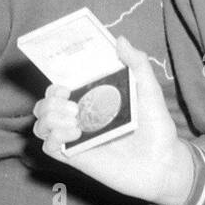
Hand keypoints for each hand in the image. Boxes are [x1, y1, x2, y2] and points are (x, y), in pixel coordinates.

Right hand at [31, 37, 192, 204]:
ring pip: (41, 124)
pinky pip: (49, 146)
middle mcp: (80, 117)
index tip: (64, 81)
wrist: (163, 164)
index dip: (55, 82)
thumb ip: (137, 64)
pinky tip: (75, 134)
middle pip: (45, 104)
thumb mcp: (149, 90)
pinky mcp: (76, 157)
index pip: (62, 87)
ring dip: (48, 117)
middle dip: (49, 100)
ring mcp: (76, 137)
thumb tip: (120, 40)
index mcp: (93, 100)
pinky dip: (54, 137)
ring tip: (74, 119)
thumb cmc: (157, 128)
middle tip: (71, 102)